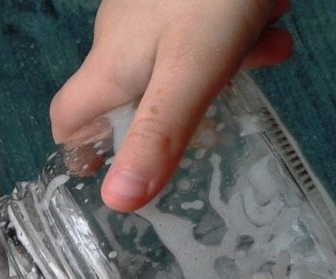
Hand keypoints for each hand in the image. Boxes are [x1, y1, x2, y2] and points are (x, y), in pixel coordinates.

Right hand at [50, 0, 292, 210]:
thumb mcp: (189, 74)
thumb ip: (159, 137)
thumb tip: (119, 203)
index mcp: (108, 68)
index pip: (66, 120)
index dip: (82, 150)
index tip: (116, 168)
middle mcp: (120, 41)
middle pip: (131, 97)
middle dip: (178, 112)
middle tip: (218, 112)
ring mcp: (151, 14)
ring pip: (177, 64)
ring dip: (222, 69)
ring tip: (262, 54)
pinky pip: (201, 31)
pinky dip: (235, 36)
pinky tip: (269, 24)